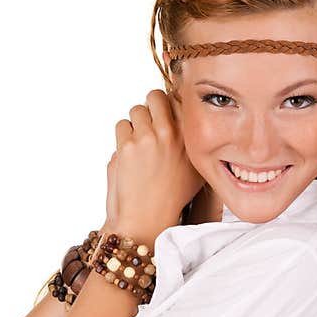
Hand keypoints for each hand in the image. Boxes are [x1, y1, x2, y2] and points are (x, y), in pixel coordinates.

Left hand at [104, 89, 204, 243]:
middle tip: (149, 123)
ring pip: (135, 111)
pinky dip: (123, 138)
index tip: (166, 113)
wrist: (147, 220)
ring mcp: (147, 138)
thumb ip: (190, 142)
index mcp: (190, 138)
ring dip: (135, 123)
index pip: (179, 100)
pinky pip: (121, 126)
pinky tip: (129, 155)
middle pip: (155, 96)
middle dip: (150, 106)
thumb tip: (181, 120)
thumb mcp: (194, 170)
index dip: (170, 105)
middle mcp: (170, 134)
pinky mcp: (126, 146)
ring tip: (139, 145)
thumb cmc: (170, 200)